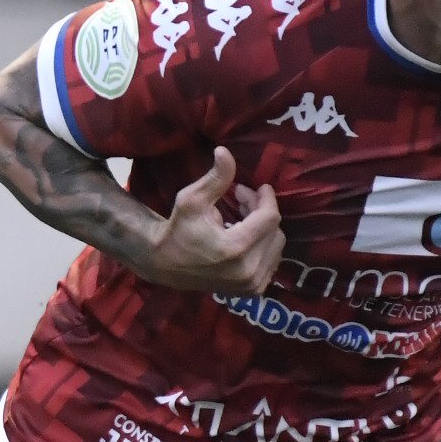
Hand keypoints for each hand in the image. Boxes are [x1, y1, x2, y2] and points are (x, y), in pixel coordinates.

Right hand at [134, 148, 283, 296]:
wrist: (164, 265)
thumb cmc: (177, 229)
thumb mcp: (192, 199)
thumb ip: (216, 178)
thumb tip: (225, 151)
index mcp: (235, 249)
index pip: (270, 218)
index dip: (265, 198)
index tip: (256, 187)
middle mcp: (248, 271)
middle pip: (275, 230)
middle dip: (262, 211)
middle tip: (242, 200)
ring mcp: (252, 284)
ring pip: (276, 245)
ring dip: (263, 227)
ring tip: (242, 218)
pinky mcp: (253, 290)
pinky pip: (272, 261)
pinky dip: (263, 245)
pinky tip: (245, 236)